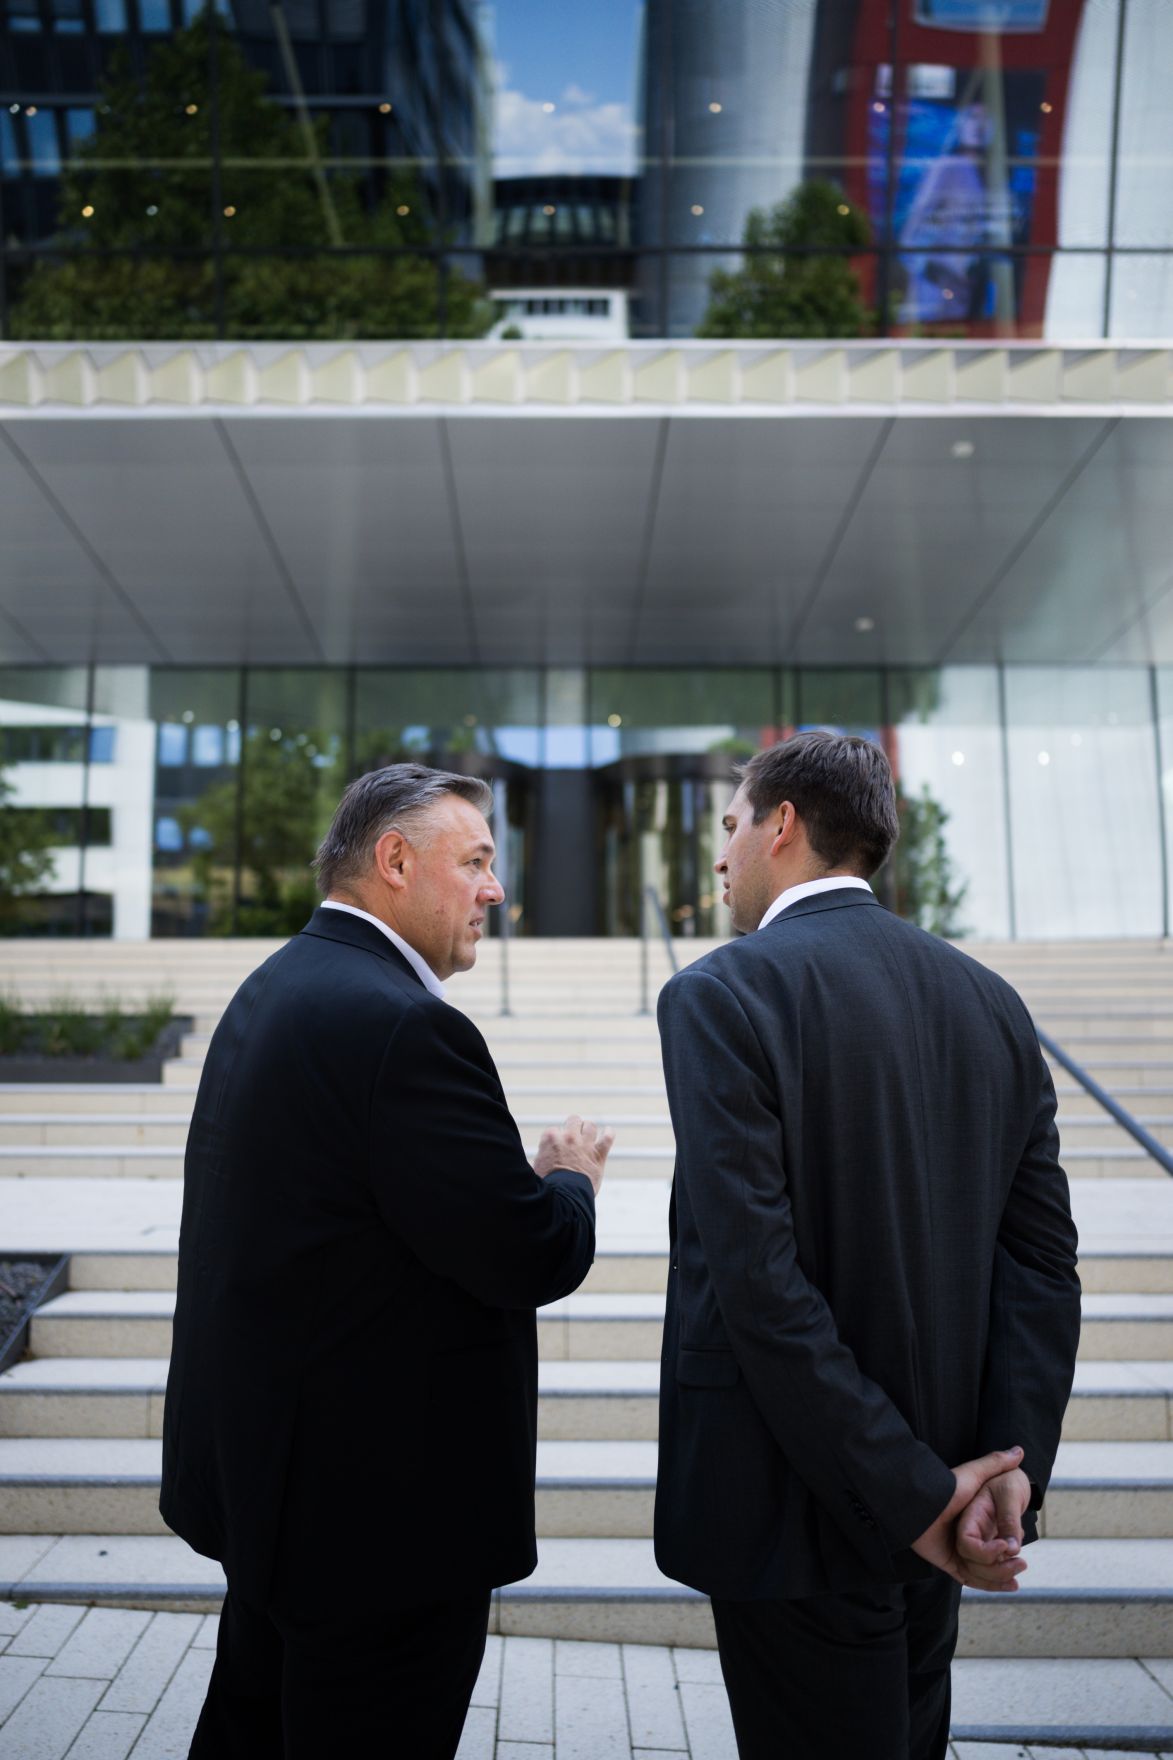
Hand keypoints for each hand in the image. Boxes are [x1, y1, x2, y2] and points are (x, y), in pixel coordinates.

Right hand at [533, 1115, 613, 1194]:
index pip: (553, 1131)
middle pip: (573, 1120)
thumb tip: (536, 1160)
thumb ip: (539, 1159)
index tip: (555, 1150)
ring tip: (587, 1136)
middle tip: (572, 1138)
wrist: (564, 1197)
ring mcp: (585, 1144)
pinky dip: (608, 1134)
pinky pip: (608, 1137)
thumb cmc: (548, 1186)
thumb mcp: (536, 1168)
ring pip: (590, 1125)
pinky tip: (607, 1133)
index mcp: (550, 1139)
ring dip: (589, 1130)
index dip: (554, 1140)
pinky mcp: (598, 1154)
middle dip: (573, 1127)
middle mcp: (568, 1137)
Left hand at [910, 1446, 1028, 1591]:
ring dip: (1001, 1576)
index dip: (1010, 1542)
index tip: (1022, 1545)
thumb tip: (1020, 1451)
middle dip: (1008, 1564)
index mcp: (971, 1518)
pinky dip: (987, 1584)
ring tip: (1016, 1577)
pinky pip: (969, 1578)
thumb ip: (995, 1463)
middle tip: (1022, 1564)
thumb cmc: (946, 1489)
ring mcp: (955, 1550)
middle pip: (991, 1557)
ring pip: (983, 1570)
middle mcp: (964, 1535)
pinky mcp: (947, 1562)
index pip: (994, 1535)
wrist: (917, 1506)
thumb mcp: (974, 1475)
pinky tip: (1006, 1584)